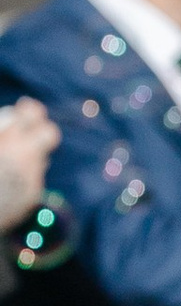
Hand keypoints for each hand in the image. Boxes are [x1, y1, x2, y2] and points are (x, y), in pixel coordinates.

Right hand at [0, 97, 58, 224]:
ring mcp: (30, 179)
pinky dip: (21, 175)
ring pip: (40, 158)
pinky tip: (4, 181)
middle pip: (50, 134)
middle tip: (28, 130)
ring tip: (5, 161)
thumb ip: (3, 130)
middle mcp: (25, 159)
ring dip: (28, 155)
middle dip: (41, 130)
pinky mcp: (30, 197)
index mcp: (9, 142)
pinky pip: (31, 178)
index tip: (24, 108)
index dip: (29, 110)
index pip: (32, 114)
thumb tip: (12, 118)